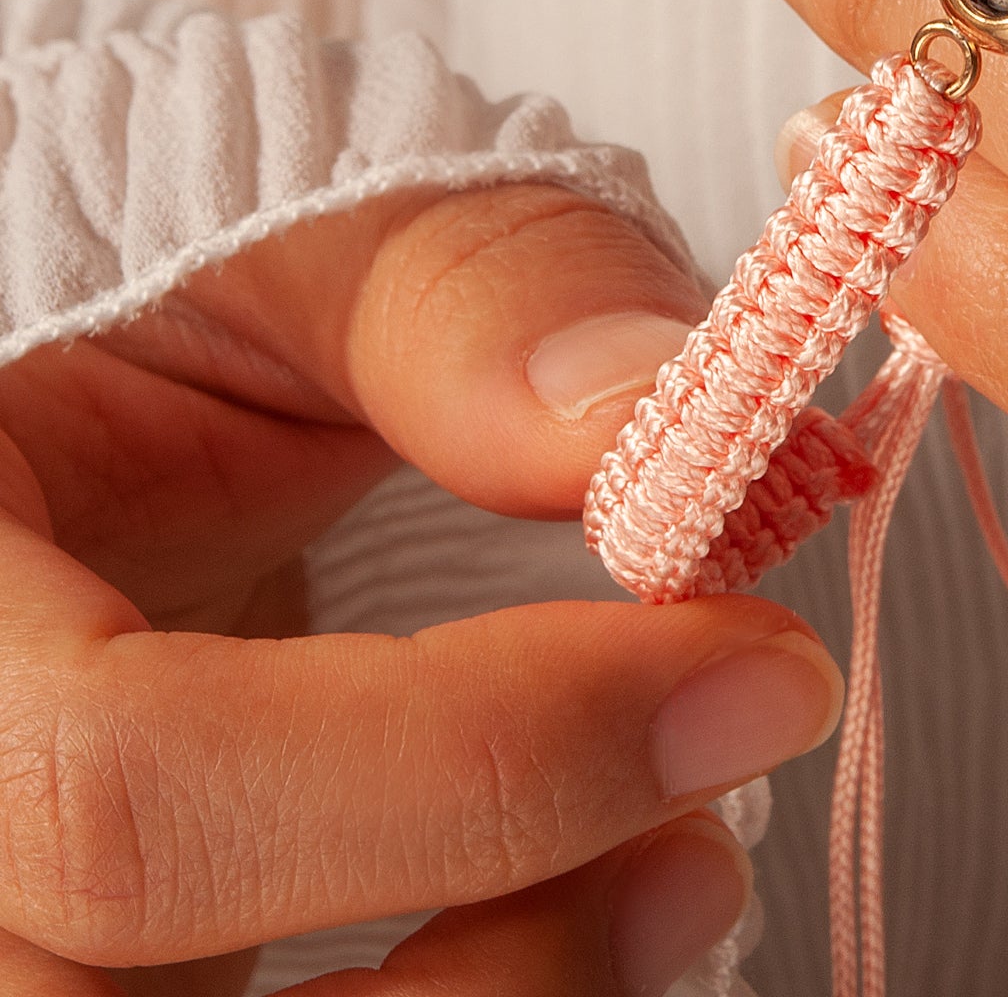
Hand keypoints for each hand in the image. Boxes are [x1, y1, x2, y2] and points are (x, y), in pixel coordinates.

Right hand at [0, 183, 843, 993]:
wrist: (138, 370)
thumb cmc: (202, 273)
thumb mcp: (315, 233)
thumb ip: (469, 300)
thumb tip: (656, 418)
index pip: (117, 780)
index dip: (465, 764)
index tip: (748, 673)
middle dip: (481, 973)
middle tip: (711, 828)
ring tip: (681, 870)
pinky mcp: (111, 973)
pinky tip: (592, 912)